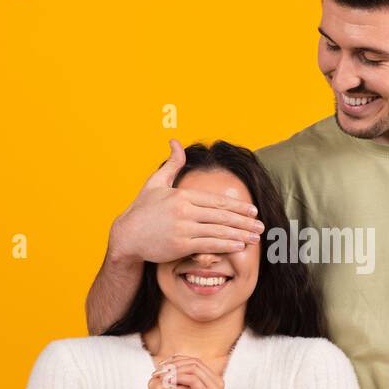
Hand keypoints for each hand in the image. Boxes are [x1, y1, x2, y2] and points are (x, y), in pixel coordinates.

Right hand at [109, 140, 263, 264]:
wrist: (126, 236)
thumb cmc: (142, 210)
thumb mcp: (155, 183)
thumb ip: (171, 164)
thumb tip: (175, 141)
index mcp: (182, 195)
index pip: (216, 200)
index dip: (237, 206)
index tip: (253, 210)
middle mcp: (184, 210)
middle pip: (222, 215)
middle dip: (244, 221)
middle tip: (261, 225)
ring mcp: (183, 228)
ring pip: (218, 230)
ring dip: (240, 235)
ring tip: (255, 237)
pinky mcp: (180, 245)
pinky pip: (209, 245)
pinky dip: (226, 245)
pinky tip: (238, 246)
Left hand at [161, 355, 224, 388]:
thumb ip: (185, 387)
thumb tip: (169, 375)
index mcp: (213, 381)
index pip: (194, 361)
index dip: (177, 360)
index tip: (161, 366)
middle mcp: (216, 382)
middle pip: (194, 362)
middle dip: (174, 363)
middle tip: (158, 369)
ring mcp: (214, 388)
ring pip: (193, 367)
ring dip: (174, 369)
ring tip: (161, 375)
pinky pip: (192, 380)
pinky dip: (178, 378)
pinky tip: (167, 382)